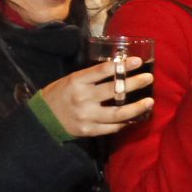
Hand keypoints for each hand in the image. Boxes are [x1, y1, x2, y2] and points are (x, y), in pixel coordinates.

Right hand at [36, 60, 154, 136]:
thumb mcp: (71, 80)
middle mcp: (82, 98)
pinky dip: (125, 123)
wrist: (42, 118)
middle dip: (134, 84)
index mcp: (77, 81)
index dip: (122, 66)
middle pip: (114, 91)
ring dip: (136, 108)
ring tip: (149, 102)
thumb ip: (91, 77)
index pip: (102, 71)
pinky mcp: (88, 130)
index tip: (137, 61)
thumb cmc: (60, 94)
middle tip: (148, 78)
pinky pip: (111, 128)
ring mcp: (86, 116)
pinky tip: (135, 117)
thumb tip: (118, 68)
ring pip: (117, 113)